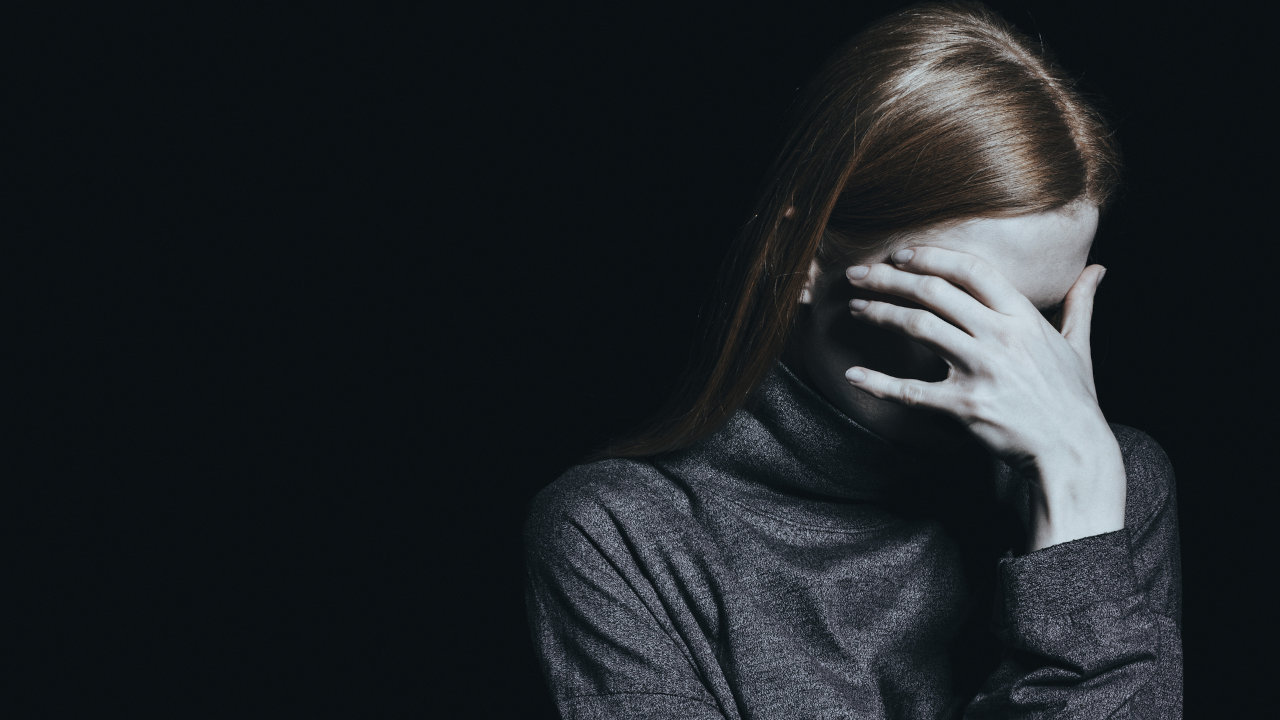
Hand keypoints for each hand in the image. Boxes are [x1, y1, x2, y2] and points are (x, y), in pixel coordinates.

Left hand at [843, 246, 1124, 548]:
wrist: (1073, 453)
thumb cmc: (1072, 400)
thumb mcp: (1080, 347)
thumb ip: (1080, 303)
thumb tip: (1097, 269)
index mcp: (1023, 318)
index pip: (971, 270)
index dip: (931, 256)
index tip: (899, 254)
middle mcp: (1000, 338)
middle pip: (935, 292)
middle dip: (889, 278)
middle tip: (857, 274)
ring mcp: (982, 371)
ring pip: (919, 328)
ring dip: (880, 314)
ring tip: (856, 308)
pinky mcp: (964, 407)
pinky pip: (911, 391)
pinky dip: (878, 382)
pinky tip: (853, 374)